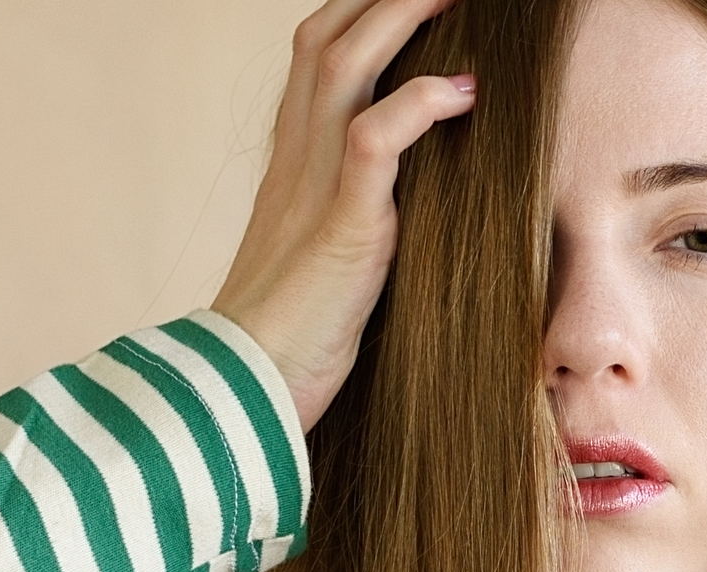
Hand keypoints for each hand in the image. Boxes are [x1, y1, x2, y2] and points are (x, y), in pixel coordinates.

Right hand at [209, 0, 474, 431]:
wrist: (242, 396)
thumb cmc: (293, 339)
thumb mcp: (328, 255)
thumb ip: (359, 212)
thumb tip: (413, 197)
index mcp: (290, 163)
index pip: (313, 57)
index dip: (357, 16)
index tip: (408, 1)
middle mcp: (294, 160)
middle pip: (324, 40)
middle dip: (380, 0)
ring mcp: (312, 188)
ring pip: (343, 66)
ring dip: (401, 20)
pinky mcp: (340, 227)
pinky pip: (374, 141)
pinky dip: (419, 104)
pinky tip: (464, 90)